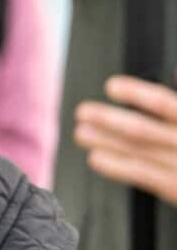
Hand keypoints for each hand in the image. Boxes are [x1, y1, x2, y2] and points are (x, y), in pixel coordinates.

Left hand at [74, 73, 176, 203]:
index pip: (166, 104)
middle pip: (144, 130)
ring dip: (105, 142)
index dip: (138, 94)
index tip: (113, 86)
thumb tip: (176, 72)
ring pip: (138, 153)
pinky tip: (96, 159)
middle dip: (109, 119)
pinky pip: (143, 177)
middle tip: (84, 111)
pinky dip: (117, 167)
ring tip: (82, 133)